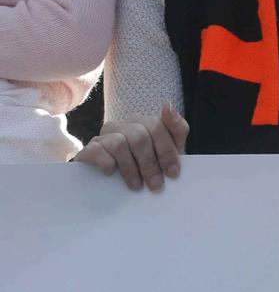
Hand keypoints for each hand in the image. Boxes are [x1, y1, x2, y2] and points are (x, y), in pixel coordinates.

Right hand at [74, 104, 188, 191]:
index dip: (167, 152)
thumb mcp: (168, 151)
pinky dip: (106, 162)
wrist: (113, 183)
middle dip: (150, 164)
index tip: (172, 173)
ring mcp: (105, 136)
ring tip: (136, 186)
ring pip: (119, 144)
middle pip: (139, 137)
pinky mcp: (89, 149)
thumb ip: (176, 129)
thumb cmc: (146, 165)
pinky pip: (97, 150)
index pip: (157, 128)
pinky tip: (111, 173)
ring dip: (130, 168)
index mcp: (144, 123)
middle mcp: (124, 126)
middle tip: (155, 185)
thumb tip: (168, 105)